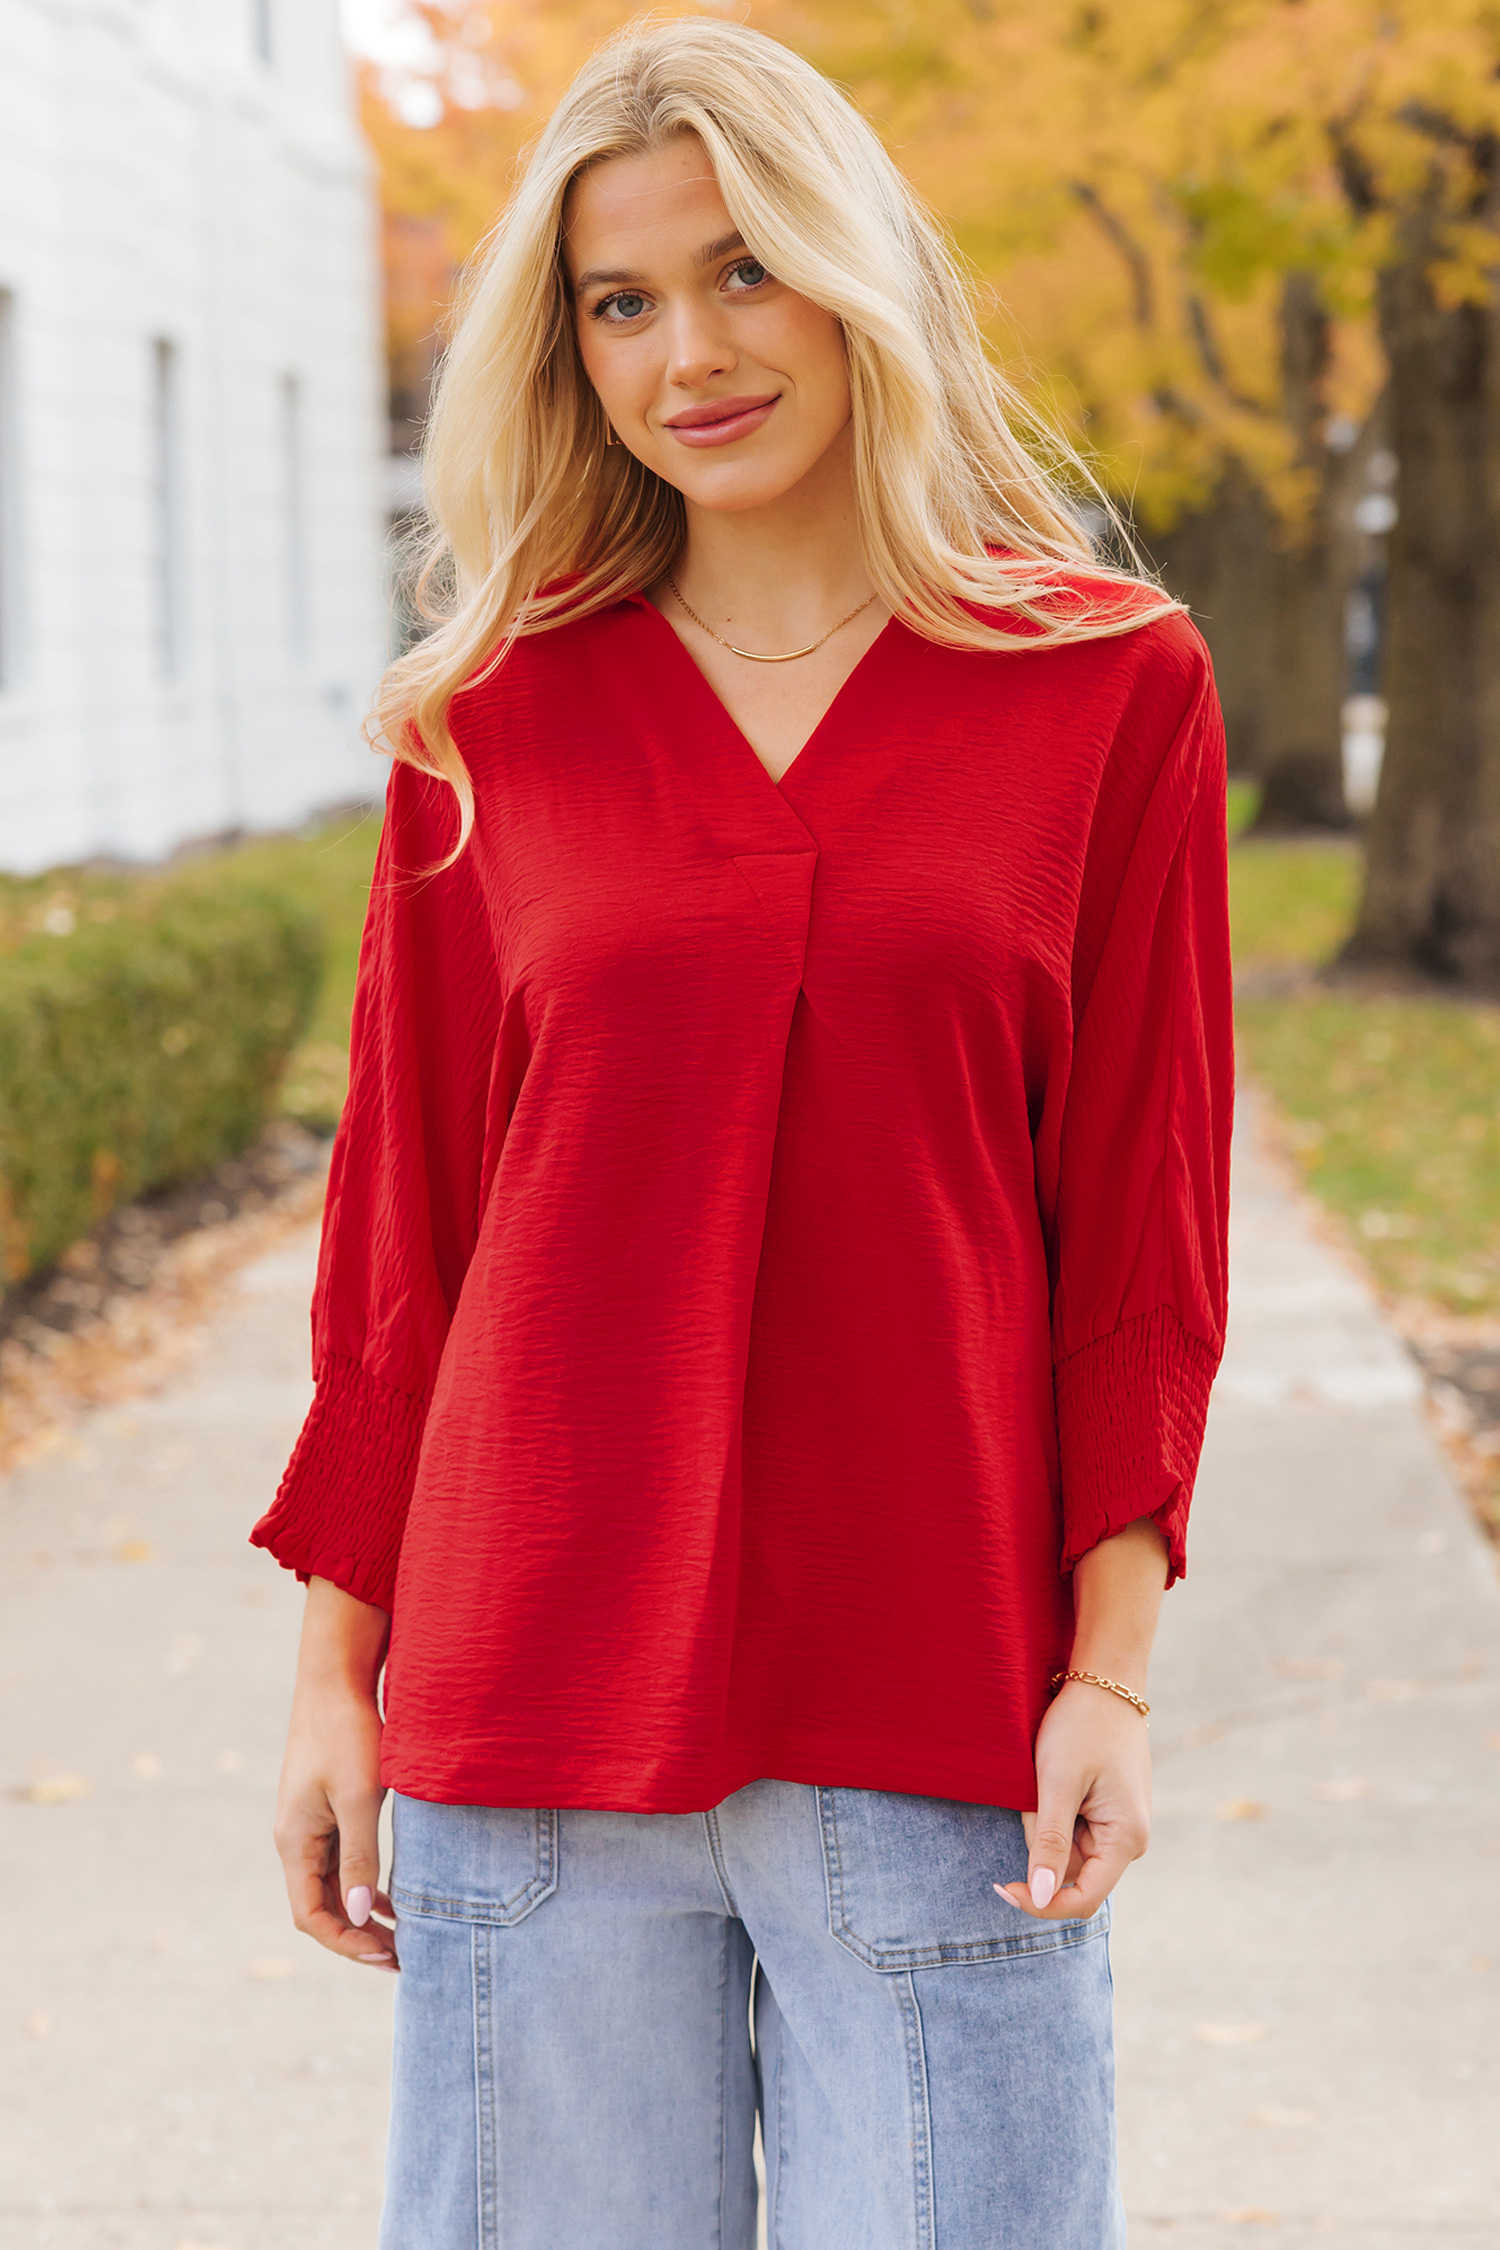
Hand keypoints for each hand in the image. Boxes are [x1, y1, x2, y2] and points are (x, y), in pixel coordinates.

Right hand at [272, 1670, 400, 1971]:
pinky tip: (394, 1898)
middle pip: (322, 1906)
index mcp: (295, 1841)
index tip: (387, 1957)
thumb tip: (362, 1915)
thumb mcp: (360, 1797)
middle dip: (358, 1936)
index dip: (346, 1943)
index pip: (311, 1915)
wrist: (335, 1679)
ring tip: (404, 1937)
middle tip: (403, 1957)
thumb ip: (361, 1856)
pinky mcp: (327, 1809)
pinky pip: (342, 1861)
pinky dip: (365, 1883)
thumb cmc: (348, 1734)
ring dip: (364, 1913)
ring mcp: (310, 1824)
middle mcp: (296, 1839)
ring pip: (334, 1885)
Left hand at [993, 1679, 1150, 1918]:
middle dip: (1040, 1844)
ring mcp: (1120, 1826)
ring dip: (1044, 1824)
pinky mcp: (1108, 1811)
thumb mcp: (1057, 1783)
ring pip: (1067, 1850)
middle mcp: (1130, 1840)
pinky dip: (1052, 1812)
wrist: (1105, 1680)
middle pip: (1071, 1872)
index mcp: (1126, 1840)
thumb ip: (1049, 1843)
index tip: (1001, 1886)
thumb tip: (1041, 1897)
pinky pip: (1072, 1829)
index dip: (1041, 1903)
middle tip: (1031, 1795)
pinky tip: (1052, 1776)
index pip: (1082, 1900)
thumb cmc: (1082, 1726)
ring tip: (1044, 1777)